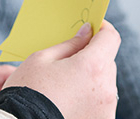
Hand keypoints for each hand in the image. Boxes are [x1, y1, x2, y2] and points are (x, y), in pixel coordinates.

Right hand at [2, 20, 120, 118]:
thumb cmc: (28, 92)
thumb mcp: (42, 59)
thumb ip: (70, 44)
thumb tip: (86, 33)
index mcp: (92, 67)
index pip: (110, 38)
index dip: (102, 29)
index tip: (93, 29)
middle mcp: (105, 89)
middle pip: (107, 62)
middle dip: (93, 58)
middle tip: (70, 63)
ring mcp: (106, 110)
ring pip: (105, 84)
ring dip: (92, 81)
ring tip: (67, 89)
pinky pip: (102, 104)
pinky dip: (90, 100)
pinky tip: (70, 103)